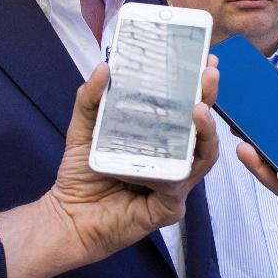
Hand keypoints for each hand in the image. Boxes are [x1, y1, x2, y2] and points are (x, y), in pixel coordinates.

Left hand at [45, 57, 220, 262]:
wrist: (67, 218)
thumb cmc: (80, 176)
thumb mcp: (83, 128)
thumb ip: (91, 98)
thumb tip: (104, 67)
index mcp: (161, 138)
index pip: (187, 108)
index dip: (199, 85)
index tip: (206, 59)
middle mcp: (174, 159)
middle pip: (203, 128)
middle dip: (210, 99)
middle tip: (209, 74)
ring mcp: (175, 184)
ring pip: (203, 156)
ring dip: (205, 132)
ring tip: (198, 110)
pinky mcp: (169, 207)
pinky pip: (177, 186)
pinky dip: (171, 172)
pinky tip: (164, 158)